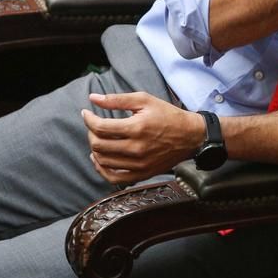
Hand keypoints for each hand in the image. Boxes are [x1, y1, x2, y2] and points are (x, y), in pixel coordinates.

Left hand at [81, 92, 204, 184]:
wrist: (191, 136)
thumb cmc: (168, 116)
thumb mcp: (145, 100)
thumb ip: (117, 99)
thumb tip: (93, 98)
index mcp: (137, 127)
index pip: (100, 127)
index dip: (88, 119)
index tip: (86, 114)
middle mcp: (136, 148)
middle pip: (98, 145)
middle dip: (90, 133)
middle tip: (94, 126)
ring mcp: (139, 164)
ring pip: (103, 161)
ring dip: (95, 149)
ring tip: (98, 140)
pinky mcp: (142, 173)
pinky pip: (114, 178)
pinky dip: (102, 170)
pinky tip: (100, 159)